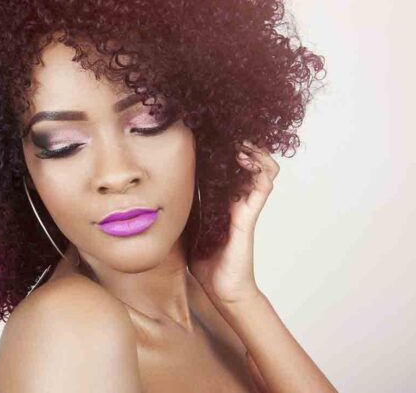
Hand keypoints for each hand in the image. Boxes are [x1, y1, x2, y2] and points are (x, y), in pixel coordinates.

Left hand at [188, 140, 279, 304]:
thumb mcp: (187, 227)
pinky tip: (243, 158)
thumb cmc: (205, 262)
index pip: (224, 167)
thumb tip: (155, 194)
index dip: (221, 149)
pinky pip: (262, 186)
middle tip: (227, 129)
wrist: (221, 289)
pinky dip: (257, 168)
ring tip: (240, 140)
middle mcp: (236, 200)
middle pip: (249, 162)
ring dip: (255, 151)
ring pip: (263, 168)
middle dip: (242, 143)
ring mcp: (246, 207)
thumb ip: (181, 209)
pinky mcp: (249, 217)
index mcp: (221, 201)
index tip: (208, 131)